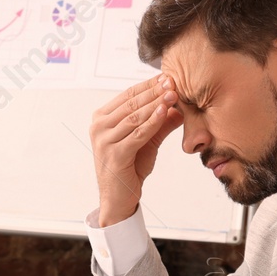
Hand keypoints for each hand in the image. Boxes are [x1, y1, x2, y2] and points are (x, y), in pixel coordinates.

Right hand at [89, 75, 182, 225]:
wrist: (118, 198)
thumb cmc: (129, 168)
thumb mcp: (147, 142)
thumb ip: (160, 125)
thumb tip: (178, 108)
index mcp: (101, 119)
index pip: (127, 96)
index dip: (148, 85)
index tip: (167, 77)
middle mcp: (99, 127)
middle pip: (131, 104)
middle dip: (154, 92)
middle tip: (172, 82)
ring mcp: (104, 140)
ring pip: (134, 117)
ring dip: (155, 104)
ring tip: (172, 94)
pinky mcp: (114, 154)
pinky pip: (137, 134)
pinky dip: (152, 122)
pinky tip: (164, 112)